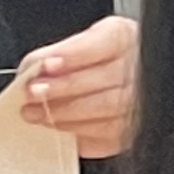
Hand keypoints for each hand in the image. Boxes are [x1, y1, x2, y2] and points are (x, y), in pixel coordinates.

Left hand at [18, 15, 137, 156]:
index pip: (109, 41)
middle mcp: (140, 68)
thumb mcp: (76, 46)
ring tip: (34, 112)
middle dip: (64, 87)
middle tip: (32, 92)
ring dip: (64, 112)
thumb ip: (58, 53)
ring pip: (106, 109)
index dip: (76, 54)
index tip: (47, 64)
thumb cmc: (90, 64)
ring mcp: (140, 102)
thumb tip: (32, 68)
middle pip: (107, 79)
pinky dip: (76, 131)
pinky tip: (54, 126)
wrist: (109, 86)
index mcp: (126, 38)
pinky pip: (105, 134)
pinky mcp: (130, 131)